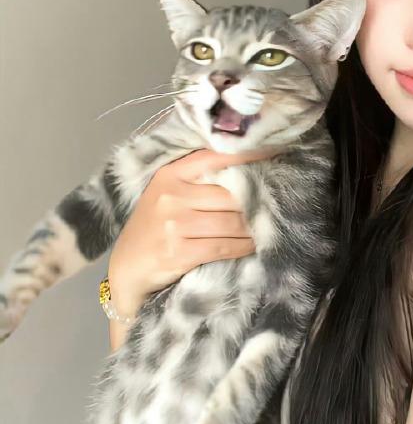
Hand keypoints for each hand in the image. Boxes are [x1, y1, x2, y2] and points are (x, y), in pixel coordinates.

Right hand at [107, 148, 257, 316]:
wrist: (126, 271)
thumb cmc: (154, 228)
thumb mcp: (167, 195)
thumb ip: (198, 180)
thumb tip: (247, 171)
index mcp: (170, 175)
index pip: (213, 157)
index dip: (246, 155)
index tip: (273, 152)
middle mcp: (171, 195)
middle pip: (230, 195)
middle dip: (255, 202)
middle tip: (274, 203)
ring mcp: (174, 224)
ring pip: (231, 222)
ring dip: (253, 228)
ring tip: (266, 227)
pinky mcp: (179, 252)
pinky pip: (225, 246)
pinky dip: (243, 247)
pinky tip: (253, 245)